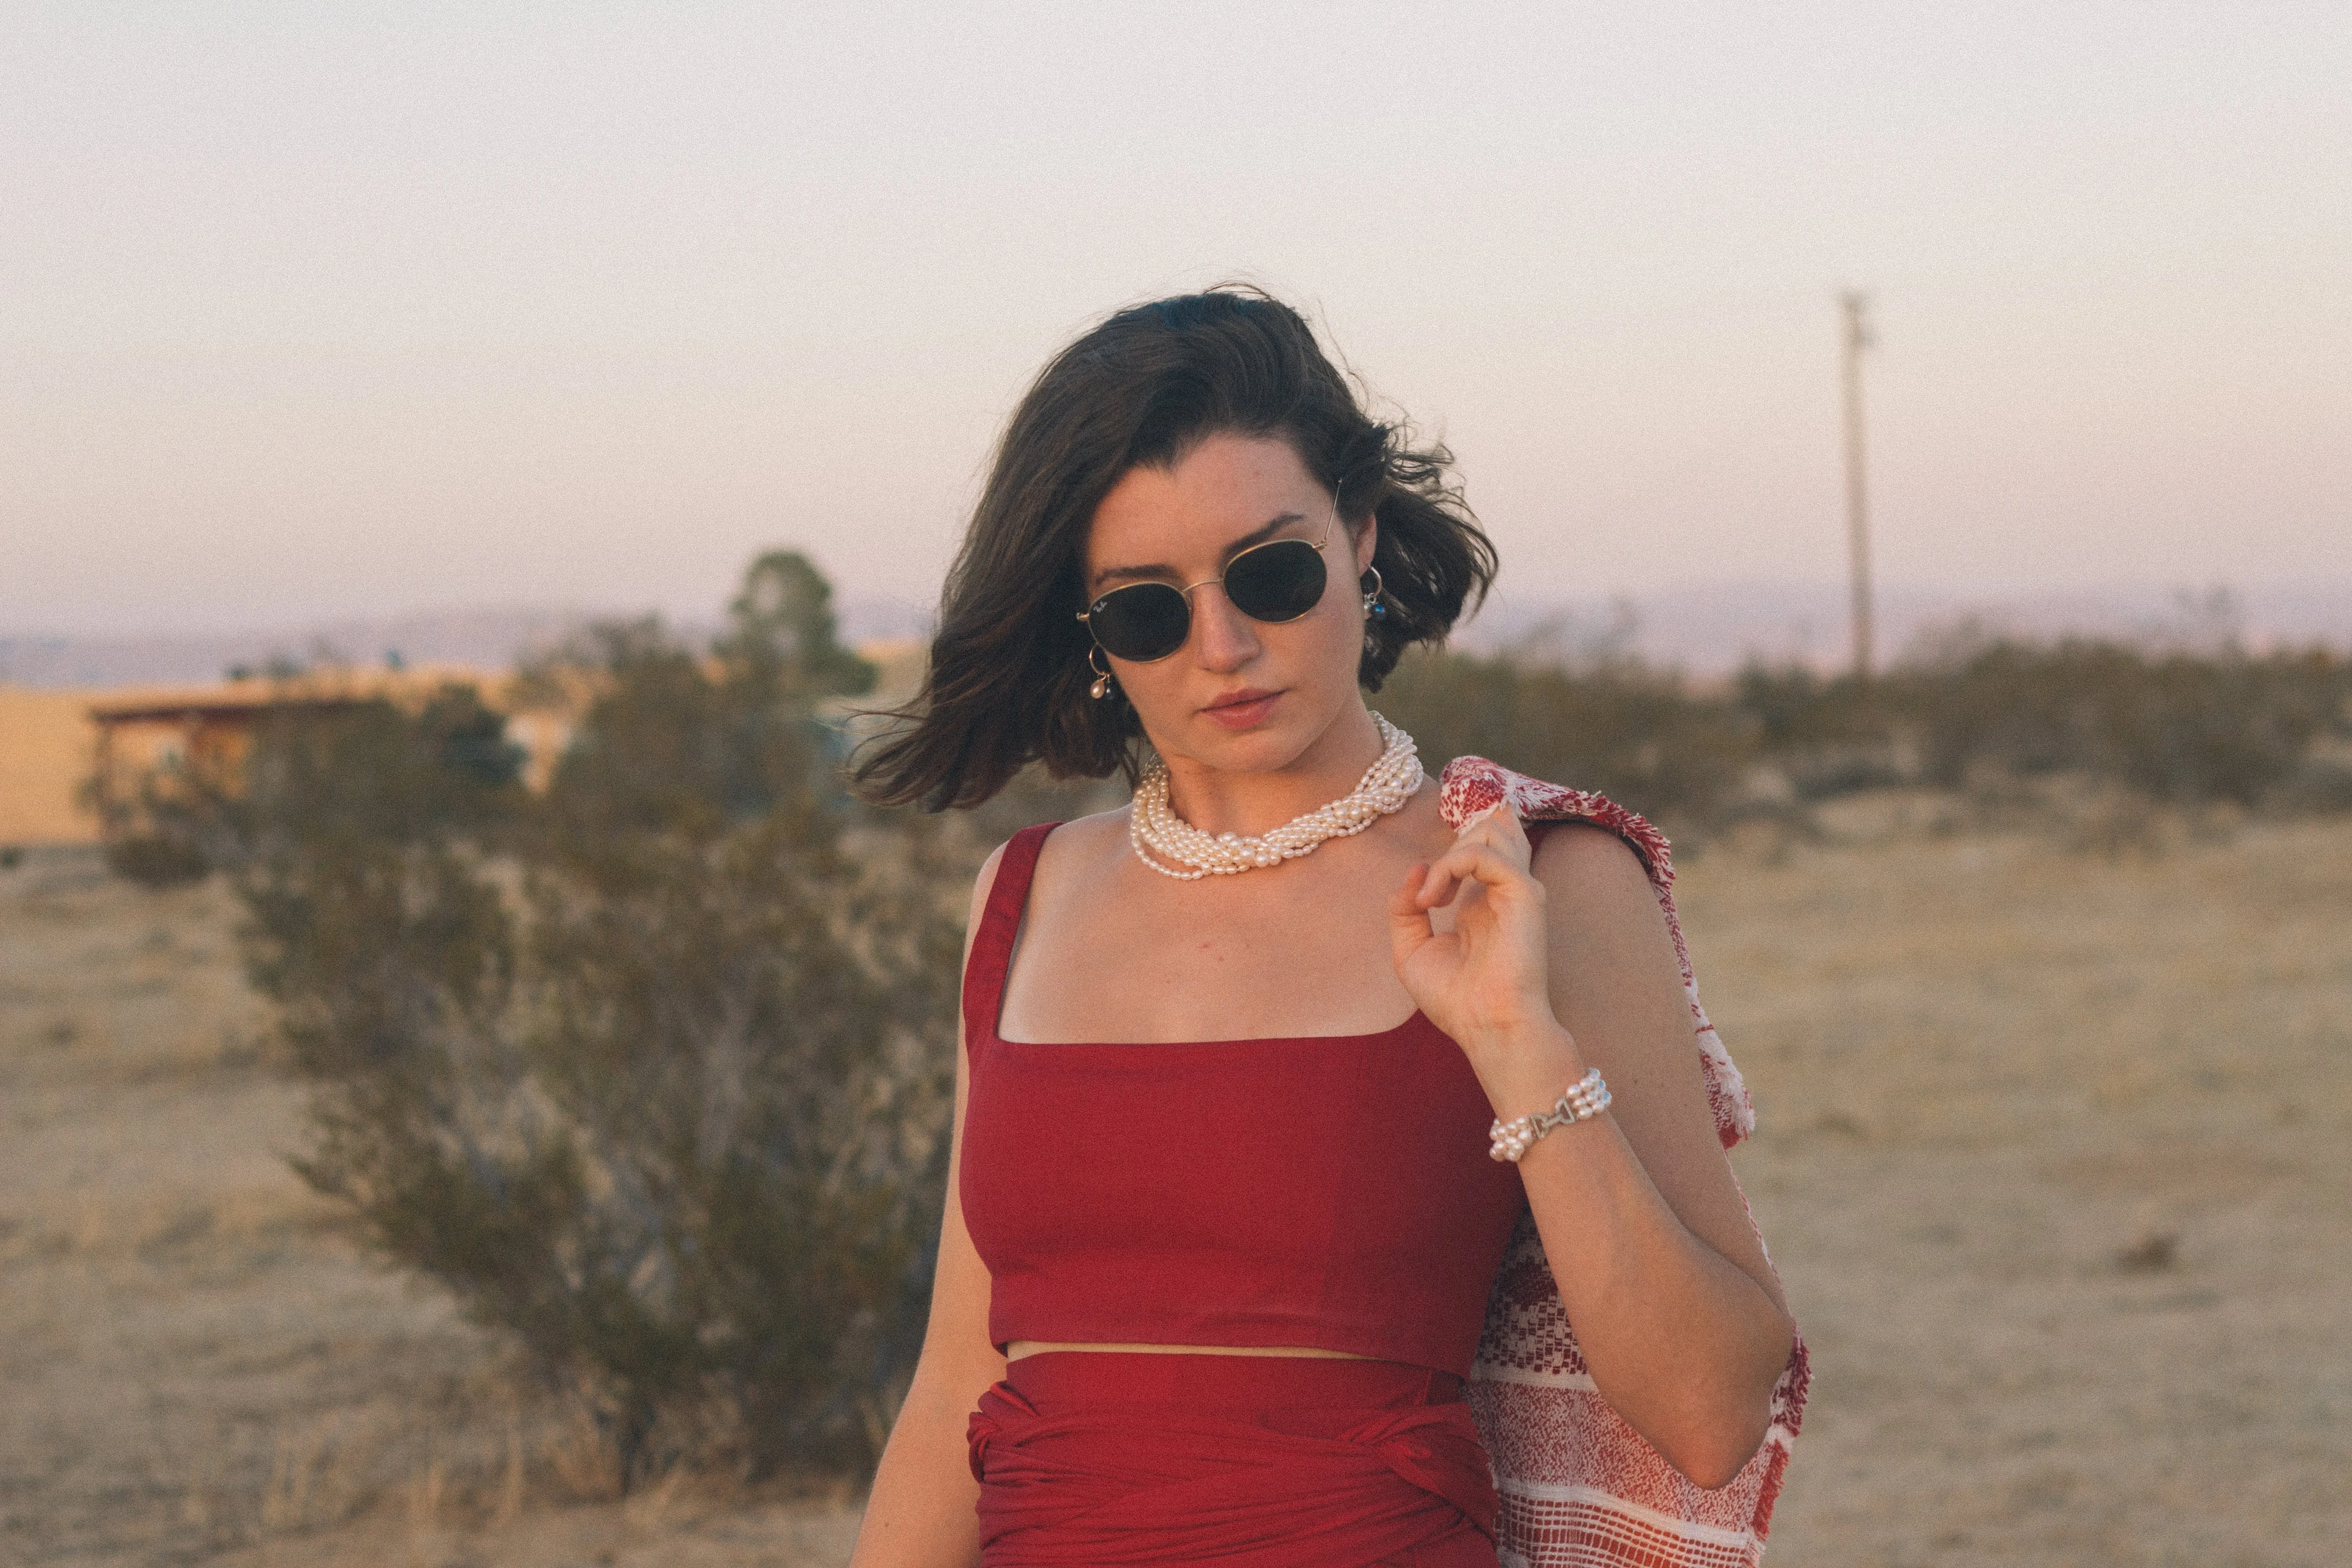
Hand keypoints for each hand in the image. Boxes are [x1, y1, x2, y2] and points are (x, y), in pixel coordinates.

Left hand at [1388, 808, 1571, 1078]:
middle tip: (1432, 897)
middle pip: (1491, 827)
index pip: (1478, 846)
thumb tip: (1418, 864)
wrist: (1484, 1027)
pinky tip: (1434, 901)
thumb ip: (1405, 906)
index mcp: (1481, 902)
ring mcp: (1516, 890)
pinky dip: (1448, 866)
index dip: (1446, 854)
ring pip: (1492, 830)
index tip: (1422, 900)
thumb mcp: (1412, 950)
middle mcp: (1502, 891)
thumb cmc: (1455, 1000)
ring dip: (1450, 854)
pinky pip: (1484, 853)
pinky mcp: (1524, 893)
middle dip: (1452, 846)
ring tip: (1434, 895)